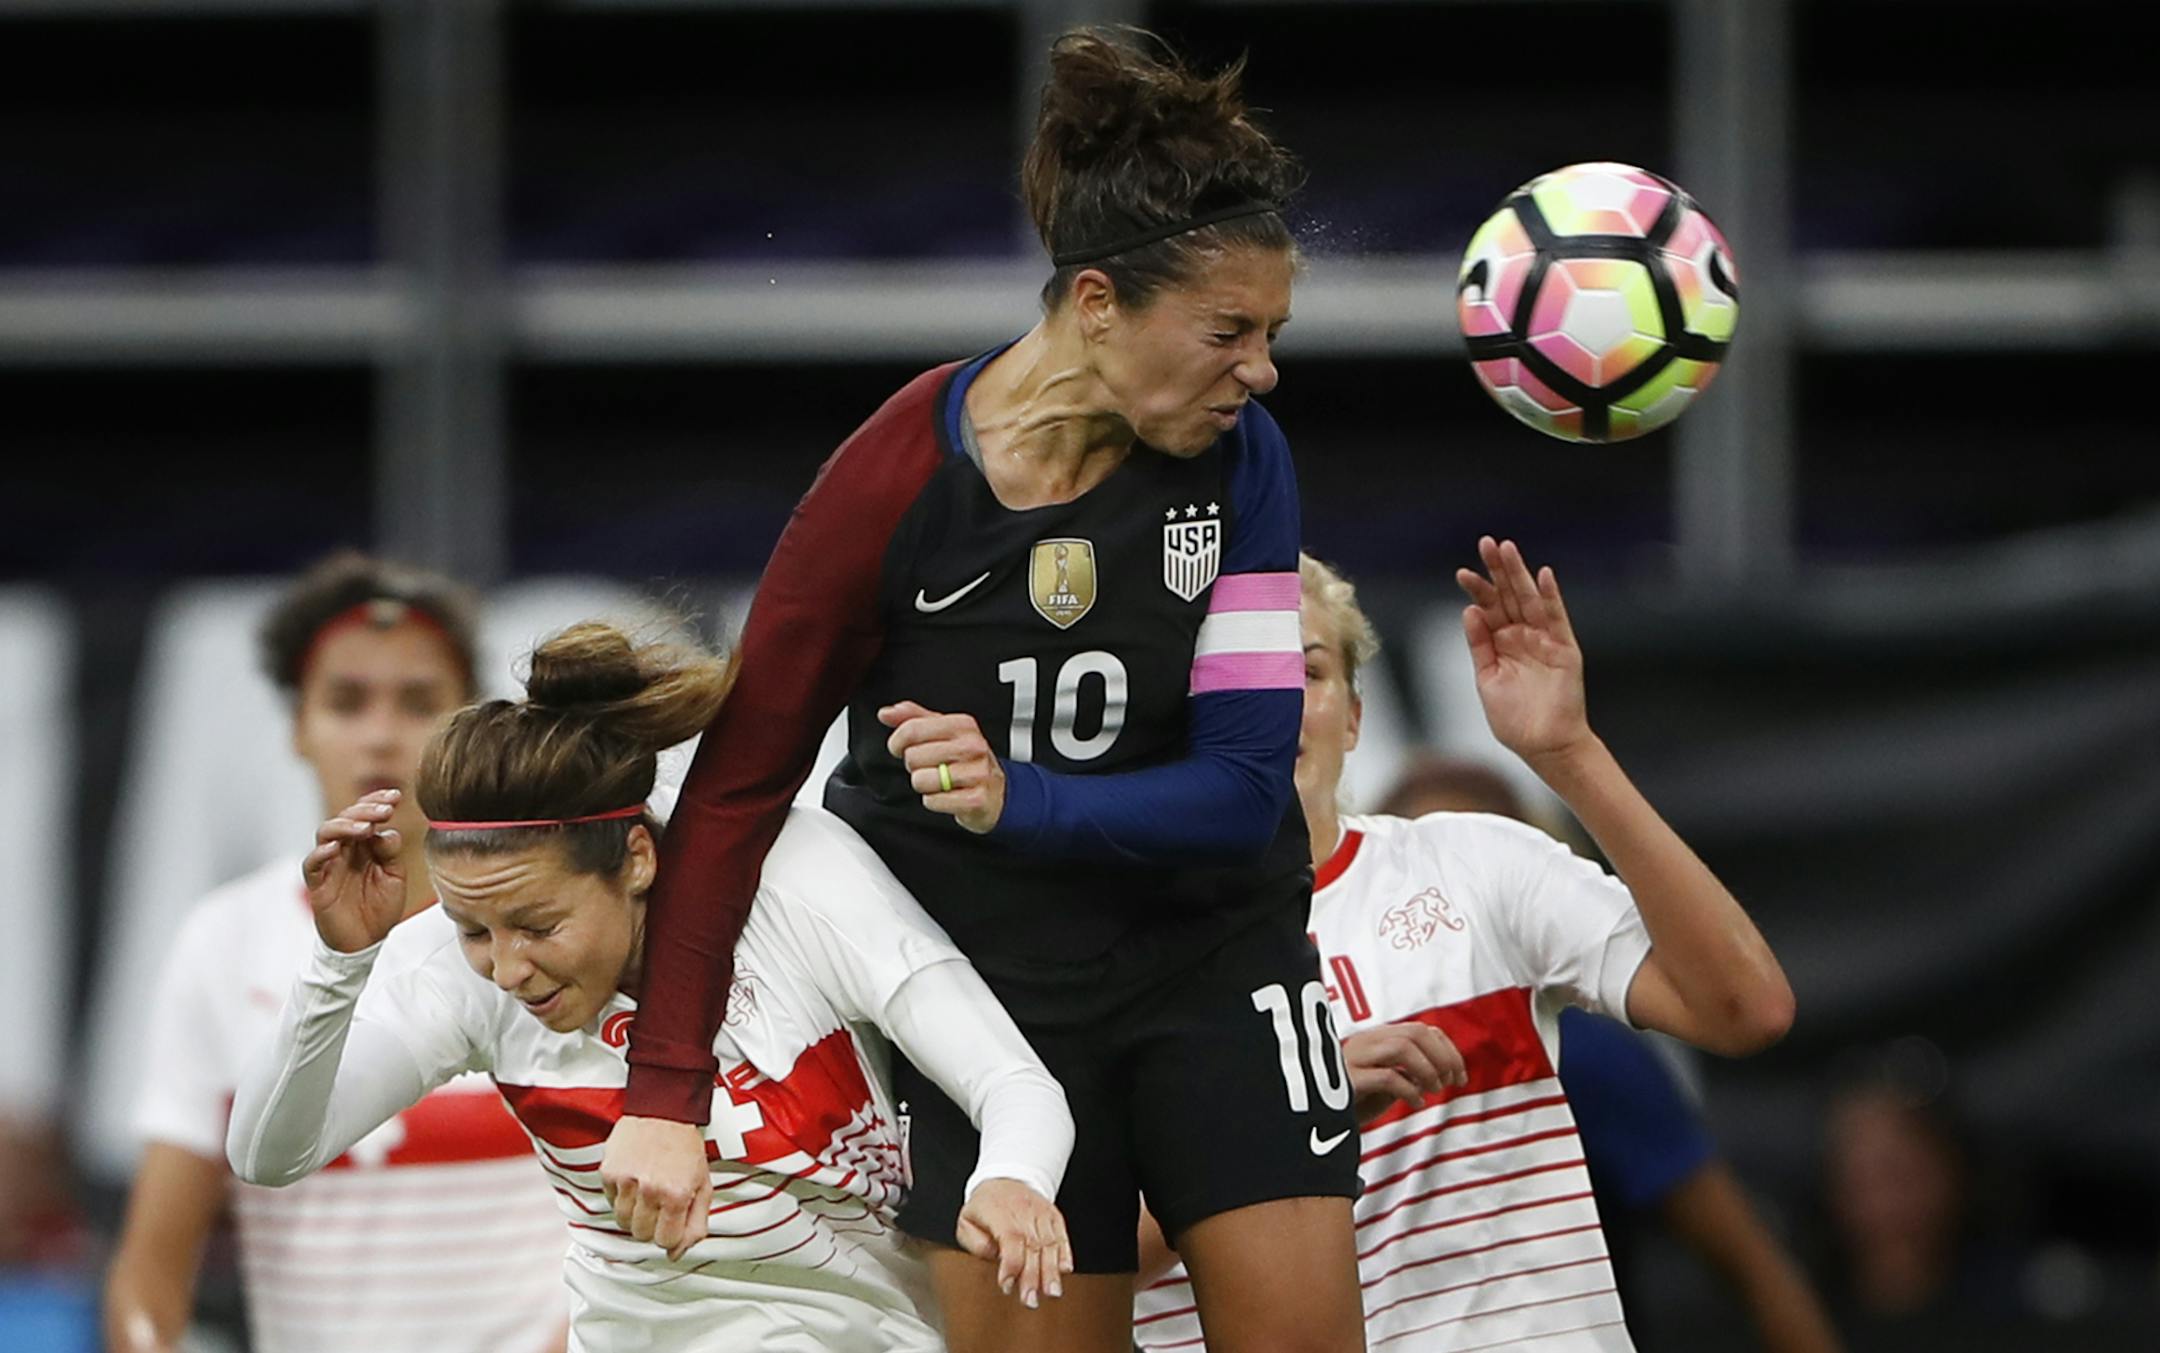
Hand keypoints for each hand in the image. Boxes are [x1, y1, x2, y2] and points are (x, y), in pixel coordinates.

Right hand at [300, 789, 409, 953]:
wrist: (365, 942)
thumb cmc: (379, 908)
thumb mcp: (394, 877)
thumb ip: (390, 852)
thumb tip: (385, 832)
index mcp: (364, 844)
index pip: (366, 814)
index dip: (377, 800)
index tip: (397, 795)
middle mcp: (345, 850)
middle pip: (347, 817)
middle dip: (366, 809)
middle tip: (386, 810)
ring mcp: (330, 865)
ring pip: (326, 833)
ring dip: (345, 826)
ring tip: (365, 827)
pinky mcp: (318, 884)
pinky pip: (312, 864)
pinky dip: (321, 853)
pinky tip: (336, 848)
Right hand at [599, 1116, 712, 1261]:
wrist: (663, 1109)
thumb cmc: (686, 1147)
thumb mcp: (703, 1185)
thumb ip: (695, 1224)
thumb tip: (676, 1255)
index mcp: (677, 1195)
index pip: (665, 1242)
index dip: (669, 1234)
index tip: (672, 1220)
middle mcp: (650, 1189)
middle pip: (642, 1235)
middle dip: (652, 1225)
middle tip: (659, 1203)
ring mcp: (627, 1180)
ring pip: (623, 1222)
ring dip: (634, 1213)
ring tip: (646, 1191)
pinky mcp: (609, 1171)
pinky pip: (609, 1202)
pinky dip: (620, 1196)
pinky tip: (634, 1178)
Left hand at [879, 701, 1005, 833]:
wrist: (997, 791)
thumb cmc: (966, 760)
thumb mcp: (943, 731)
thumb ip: (913, 718)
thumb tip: (887, 713)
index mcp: (963, 725)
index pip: (912, 729)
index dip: (897, 741)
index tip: (898, 748)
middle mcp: (972, 746)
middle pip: (913, 756)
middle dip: (915, 766)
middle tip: (931, 766)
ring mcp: (976, 773)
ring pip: (921, 780)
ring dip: (925, 785)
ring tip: (940, 781)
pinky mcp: (975, 799)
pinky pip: (932, 800)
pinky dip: (934, 801)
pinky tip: (947, 795)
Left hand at [956, 1177, 1073, 1309]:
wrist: (1005, 1179)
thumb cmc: (984, 1206)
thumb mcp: (966, 1221)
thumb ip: (975, 1242)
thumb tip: (993, 1255)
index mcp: (999, 1212)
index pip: (1010, 1239)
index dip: (1011, 1265)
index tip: (1007, 1285)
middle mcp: (1023, 1212)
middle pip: (1032, 1246)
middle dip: (1033, 1276)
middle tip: (1030, 1300)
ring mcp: (1041, 1213)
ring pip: (1049, 1243)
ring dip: (1051, 1270)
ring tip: (1052, 1292)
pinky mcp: (1053, 1216)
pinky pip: (1061, 1235)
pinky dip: (1065, 1253)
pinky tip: (1065, 1270)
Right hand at [1343, 1023, 1467, 1123]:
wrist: (1316, 1121)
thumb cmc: (1354, 1102)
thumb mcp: (1387, 1083)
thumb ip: (1409, 1073)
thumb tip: (1441, 1072)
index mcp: (1376, 1038)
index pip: (1421, 1029)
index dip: (1447, 1050)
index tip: (1459, 1076)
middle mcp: (1366, 1041)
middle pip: (1415, 1032)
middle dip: (1442, 1057)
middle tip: (1451, 1082)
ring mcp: (1355, 1058)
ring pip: (1401, 1046)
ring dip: (1427, 1069)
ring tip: (1434, 1090)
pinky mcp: (1348, 1080)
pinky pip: (1386, 1076)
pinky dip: (1409, 1089)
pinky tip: (1416, 1103)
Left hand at [1457, 536, 1592, 766]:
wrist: (1544, 745)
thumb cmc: (1515, 720)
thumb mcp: (1487, 679)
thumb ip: (1479, 645)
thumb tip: (1469, 611)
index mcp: (1501, 643)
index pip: (1488, 608)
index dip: (1477, 589)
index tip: (1463, 572)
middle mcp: (1522, 636)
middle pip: (1508, 596)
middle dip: (1498, 570)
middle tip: (1487, 543)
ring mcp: (1544, 640)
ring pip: (1530, 600)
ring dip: (1520, 574)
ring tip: (1508, 549)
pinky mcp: (1564, 649)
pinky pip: (1557, 618)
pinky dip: (1551, 597)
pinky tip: (1543, 575)